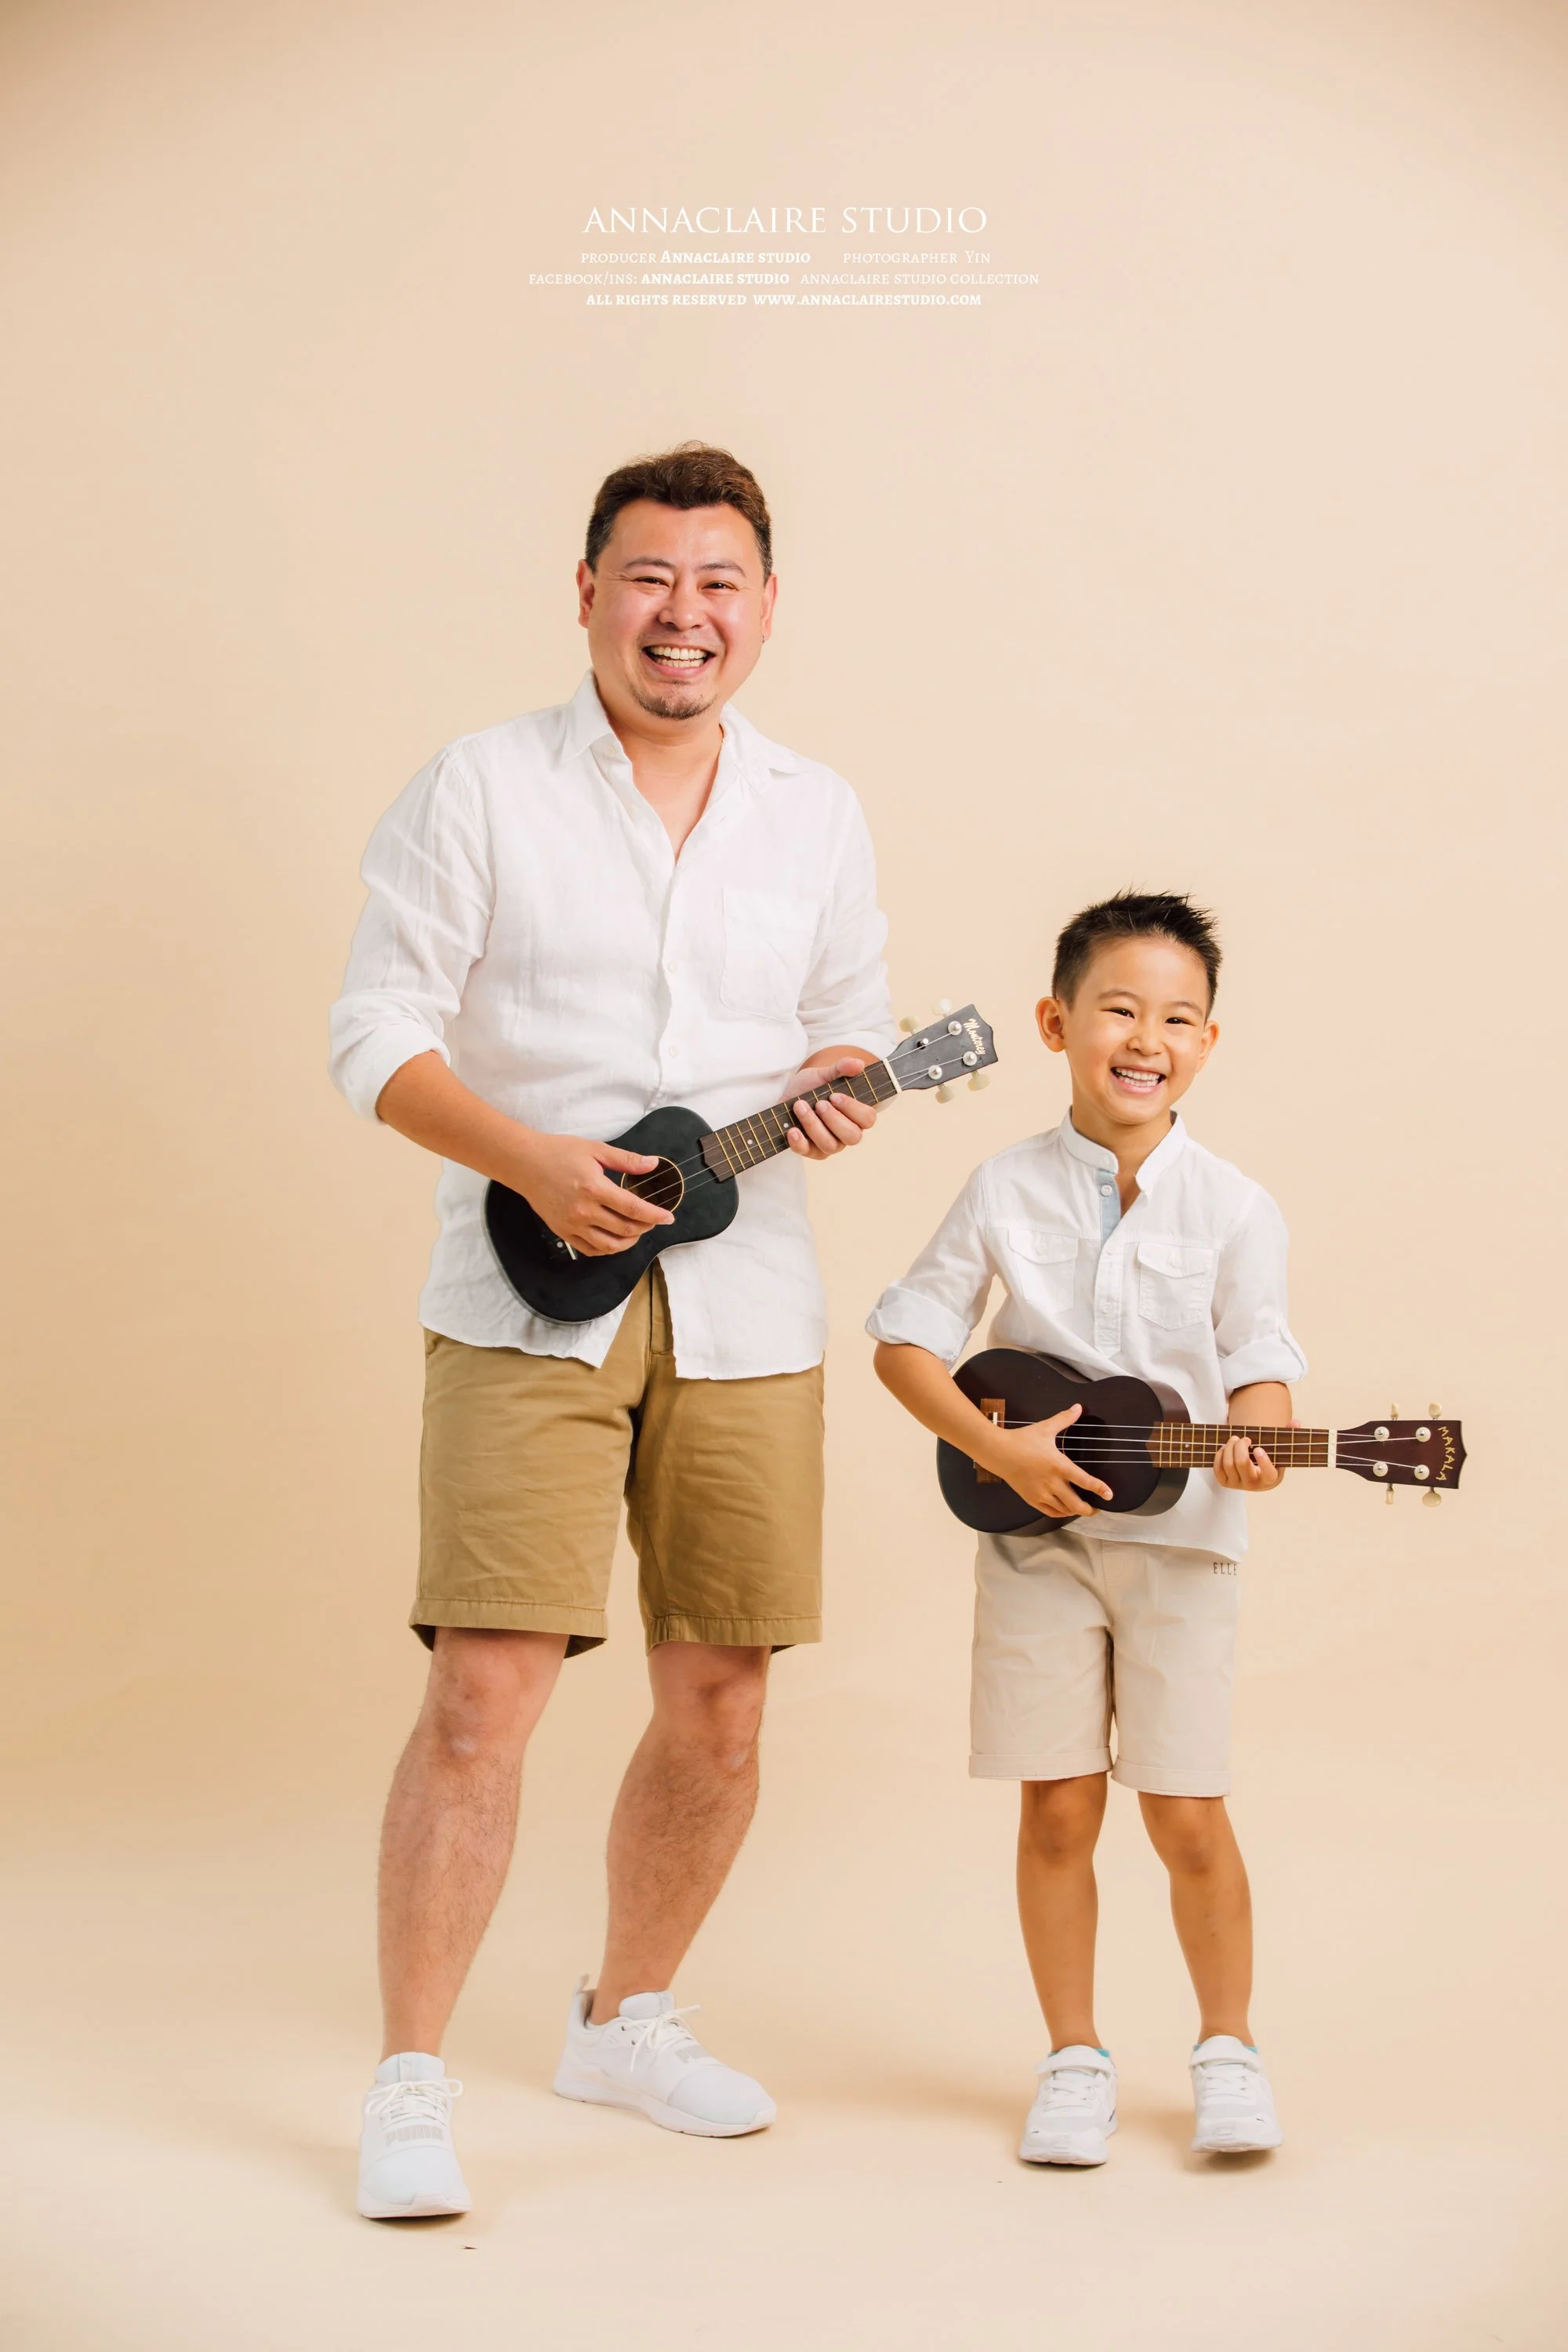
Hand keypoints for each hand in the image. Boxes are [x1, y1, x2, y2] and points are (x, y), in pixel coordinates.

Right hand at [505, 1131, 675, 1256]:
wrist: (524, 1163)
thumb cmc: (558, 1152)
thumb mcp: (595, 1149)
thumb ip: (626, 1160)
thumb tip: (652, 1164)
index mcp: (594, 1188)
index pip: (633, 1209)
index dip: (654, 1215)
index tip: (668, 1217)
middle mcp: (583, 1211)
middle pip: (625, 1229)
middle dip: (645, 1227)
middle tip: (653, 1220)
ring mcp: (572, 1225)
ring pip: (609, 1246)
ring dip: (629, 1241)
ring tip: (637, 1231)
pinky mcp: (563, 1232)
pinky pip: (590, 1250)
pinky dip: (607, 1248)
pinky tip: (615, 1239)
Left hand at [783, 1056, 877, 1159]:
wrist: (788, 1095)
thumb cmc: (812, 1086)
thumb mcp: (825, 1074)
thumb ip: (842, 1068)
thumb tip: (860, 1064)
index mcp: (856, 1116)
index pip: (868, 1119)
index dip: (853, 1109)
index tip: (835, 1096)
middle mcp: (846, 1133)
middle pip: (852, 1136)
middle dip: (834, 1119)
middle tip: (820, 1103)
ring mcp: (829, 1144)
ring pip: (829, 1145)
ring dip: (814, 1126)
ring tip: (800, 1107)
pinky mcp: (810, 1150)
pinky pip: (808, 1153)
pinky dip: (800, 1143)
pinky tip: (793, 1130)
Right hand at [989, 1403, 1112, 1519]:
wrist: (998, 1452)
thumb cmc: (1022, 1440)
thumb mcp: (1045, 1428)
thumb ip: (1064, 1419)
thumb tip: (1078, 1407)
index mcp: (1058, 1465)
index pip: (1085, 1481)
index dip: (1099, 1489)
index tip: (1109, 1494)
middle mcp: (1051, 1483)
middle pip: (1076, 1504)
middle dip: (1089, 1509)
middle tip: (1097, 1508)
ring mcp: (1041, 1493)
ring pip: (1063, 1510)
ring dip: (1075, 1511)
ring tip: (1082, 1508)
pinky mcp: (1031, 1499)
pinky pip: (1049, 1512)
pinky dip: (1060, 1513)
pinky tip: (1064, 1509)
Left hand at [1212, 1425, 1294, 1490]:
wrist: (1257, 1475)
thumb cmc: (1270, 1459)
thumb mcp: (1280, 1450)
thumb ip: (1289, 1435)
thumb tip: (1296, 1422)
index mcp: (1270, 1479)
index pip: (1268, 1474)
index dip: (1263, 1461)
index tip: (1259, 1448)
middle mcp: (1254, 1485)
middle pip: (1241, 1463)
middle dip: (1240, 1446)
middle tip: (1244, 1438)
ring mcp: (1238, 1485)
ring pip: (1228, 1464)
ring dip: (1229, 1447)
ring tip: (1235, 1440)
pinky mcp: (1225, 1483)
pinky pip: (1218, 1468)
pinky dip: (1220, 1454)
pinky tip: (1226, 1448)